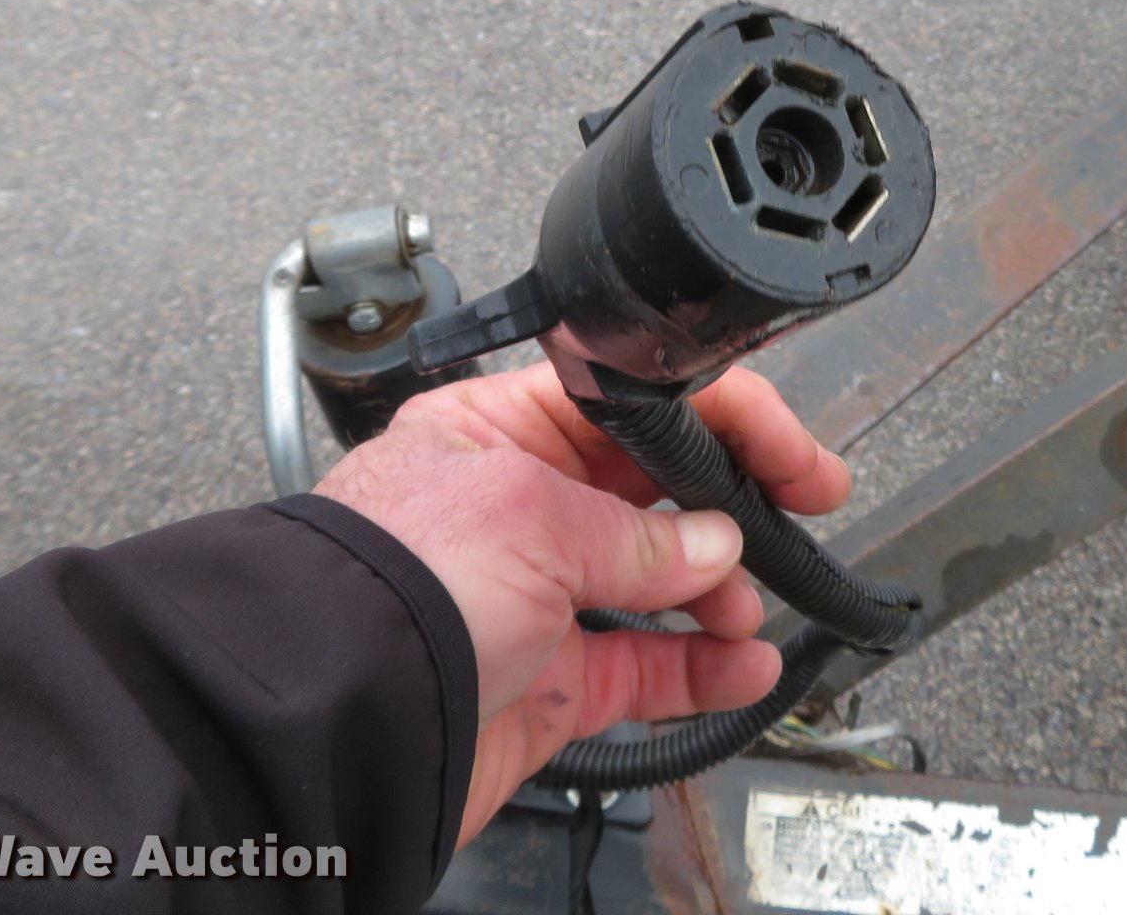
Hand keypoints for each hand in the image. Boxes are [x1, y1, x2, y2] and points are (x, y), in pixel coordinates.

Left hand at [315, 362, 851, 844]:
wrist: (330, 720)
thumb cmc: (387, 588)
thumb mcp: (529, 520)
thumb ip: (636, 533)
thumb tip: (713, 543)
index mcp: (497, 434)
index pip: (632, 406)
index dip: (720, 421)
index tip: (790, 453)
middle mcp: (515, 510)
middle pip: (652, 493)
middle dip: (727, 508)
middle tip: (796, 518)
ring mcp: (532, 599)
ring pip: (657, 585)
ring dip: (720, 595)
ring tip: (749, 610)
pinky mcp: (545, 682)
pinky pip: (644, 669)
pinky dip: (701, 670)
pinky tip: (743, 667)